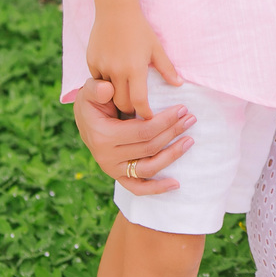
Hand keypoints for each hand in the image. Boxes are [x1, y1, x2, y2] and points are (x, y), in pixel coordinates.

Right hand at [73, 78, 194, 194]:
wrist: (85, 119)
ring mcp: (112, 169)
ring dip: (172, 155)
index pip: (143, 131)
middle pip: (149, 147)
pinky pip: (137, 188)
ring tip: (190, 140)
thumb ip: (97, 89)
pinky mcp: (117, 176)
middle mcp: (107, 157)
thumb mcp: (90, 90)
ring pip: (148, 168)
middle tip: (190, 118)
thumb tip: (107, 88)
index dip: (165, 121)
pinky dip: (156, 189)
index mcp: (103, 136)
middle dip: (173, 132)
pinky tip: (176, 184)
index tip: (182, 109)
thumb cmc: (93, 101)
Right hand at [86, 5, 179, 116]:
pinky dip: (104, 86)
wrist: (115, 10)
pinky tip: (110, 86)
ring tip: (122, 103)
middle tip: (136, 114)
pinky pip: (97, 81)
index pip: (139, 101)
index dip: (144, 113)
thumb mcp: (156, 48)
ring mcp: (102, 66)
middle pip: (122, 102)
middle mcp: (117, 70)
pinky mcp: (91, 62)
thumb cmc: (140, 29)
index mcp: (135, 68)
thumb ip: (166, 68)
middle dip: (129, 110)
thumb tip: (179, 84)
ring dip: (115, 100)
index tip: (148, 118)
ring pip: (107, 94)